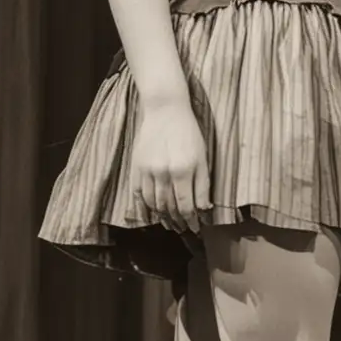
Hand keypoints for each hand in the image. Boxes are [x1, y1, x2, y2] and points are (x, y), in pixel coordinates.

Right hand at [130, 96, 209, 233]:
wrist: (165, 111)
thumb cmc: (188, 133)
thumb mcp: (203, 156)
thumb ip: (203, 184)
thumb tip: (204, 208)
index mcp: (183, 170)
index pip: (186, 205)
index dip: (190, 220)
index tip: (195, 228)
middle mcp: (163, 173)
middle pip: (168, 207)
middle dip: (177, 221)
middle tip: (182, 229)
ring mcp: (147, 171)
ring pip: (153, 203)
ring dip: (162, 217)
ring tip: (169, 224)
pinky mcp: (136, 167)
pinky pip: (138, 194)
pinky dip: (145, 206)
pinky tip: (152, 212)